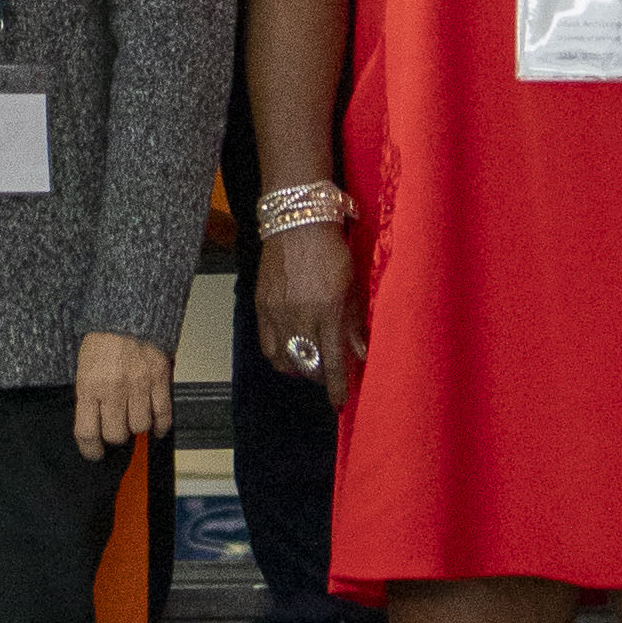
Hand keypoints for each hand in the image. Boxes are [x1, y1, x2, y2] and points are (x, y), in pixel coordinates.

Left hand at [74, 332, 173, 458]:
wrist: (127, 311)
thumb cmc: (102, 338)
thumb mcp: (83, 367)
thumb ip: (88, 396)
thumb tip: (94, 424)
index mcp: (89, 386)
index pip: (87, 432)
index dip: (91, 450)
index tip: (94, 453)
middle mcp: (113, 389)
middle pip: (116, 435)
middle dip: (115, 437)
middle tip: (116, 430)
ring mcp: (139, 385)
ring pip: (141, 427)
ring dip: (137, 428)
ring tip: (134, 419)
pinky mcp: (159, 379)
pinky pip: (163, 414)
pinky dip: (160, 425)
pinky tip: (156, 426)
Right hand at [257, 218, 366, 401]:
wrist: (298, 220)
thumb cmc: (332, 249)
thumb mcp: (352, 285)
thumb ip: (354, 321)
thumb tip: (360, 353)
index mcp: (329, 311)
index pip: (333, 362)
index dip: (337, 386)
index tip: (341, 402)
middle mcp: (301, 316)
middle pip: (308, 365)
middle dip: (320, 376)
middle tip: (329, 374)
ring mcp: (277, 312)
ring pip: (283, 360)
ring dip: (297, 369)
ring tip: (308, 364)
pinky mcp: (261, 306)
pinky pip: (267, 344)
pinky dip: (279, 355)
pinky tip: (289, 350)